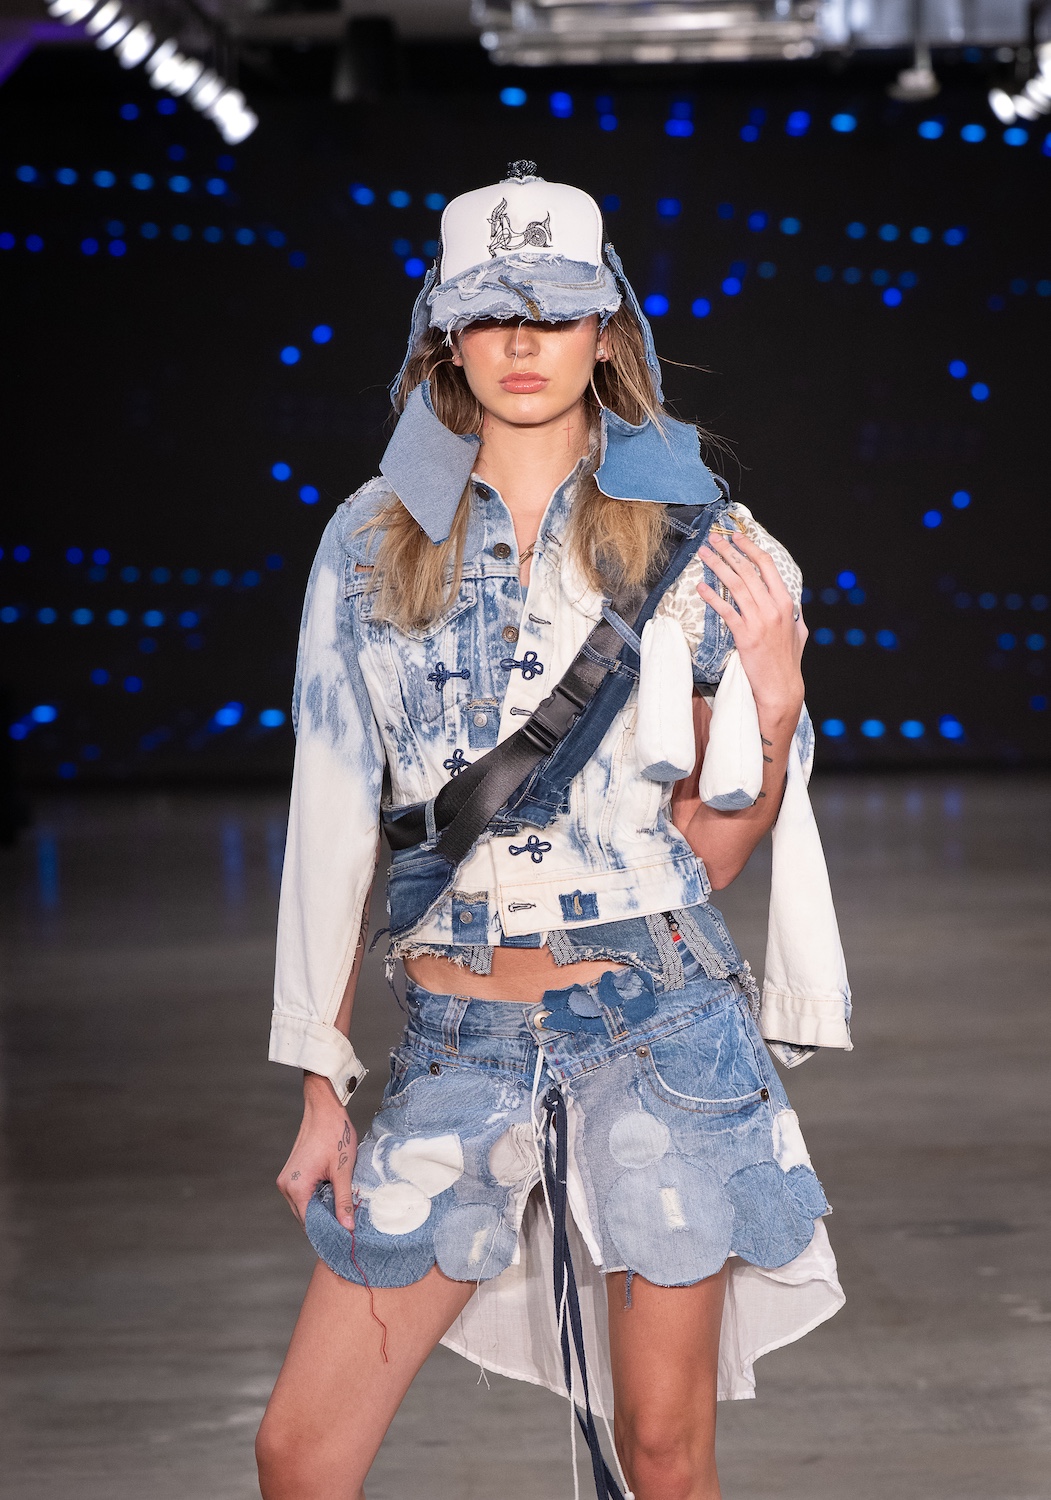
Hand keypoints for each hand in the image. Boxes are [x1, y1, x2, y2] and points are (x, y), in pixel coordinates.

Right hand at [276, 1072, 357, 1231]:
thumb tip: (347, 1228)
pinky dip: (316, 1197)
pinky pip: (303, 1194)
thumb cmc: (334, 1135)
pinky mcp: (291, 1173)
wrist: (324, 1108)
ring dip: (321, 1208)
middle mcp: (286, 1186)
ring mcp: (286, 1179)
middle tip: (347, 1224)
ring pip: (304, 1205)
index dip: (327, 1231)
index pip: (309, 1223)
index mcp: (296, 1188)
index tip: (344, 1237)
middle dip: (325, 1220)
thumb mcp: (343, 1171)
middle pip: (305, 1216)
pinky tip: (333, 1194)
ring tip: (343, 1208)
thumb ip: (344, 1201)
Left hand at [696, 529, 807, 716]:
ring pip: (736, 585)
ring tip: (704, 554)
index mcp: (786, 602)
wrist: (781, 687)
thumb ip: (793, 614)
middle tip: (713, 538)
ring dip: (717, 566)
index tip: (736, 537)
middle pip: (748, 570)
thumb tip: (790, 602)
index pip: (767, 566)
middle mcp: (773, 607)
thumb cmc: (788, 661)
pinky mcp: (745, 636)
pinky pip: (726, 611)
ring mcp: (759, 621)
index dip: (750, 548)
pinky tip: (700, 587)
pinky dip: (712, 597)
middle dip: (728, 550)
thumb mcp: (798, 632)